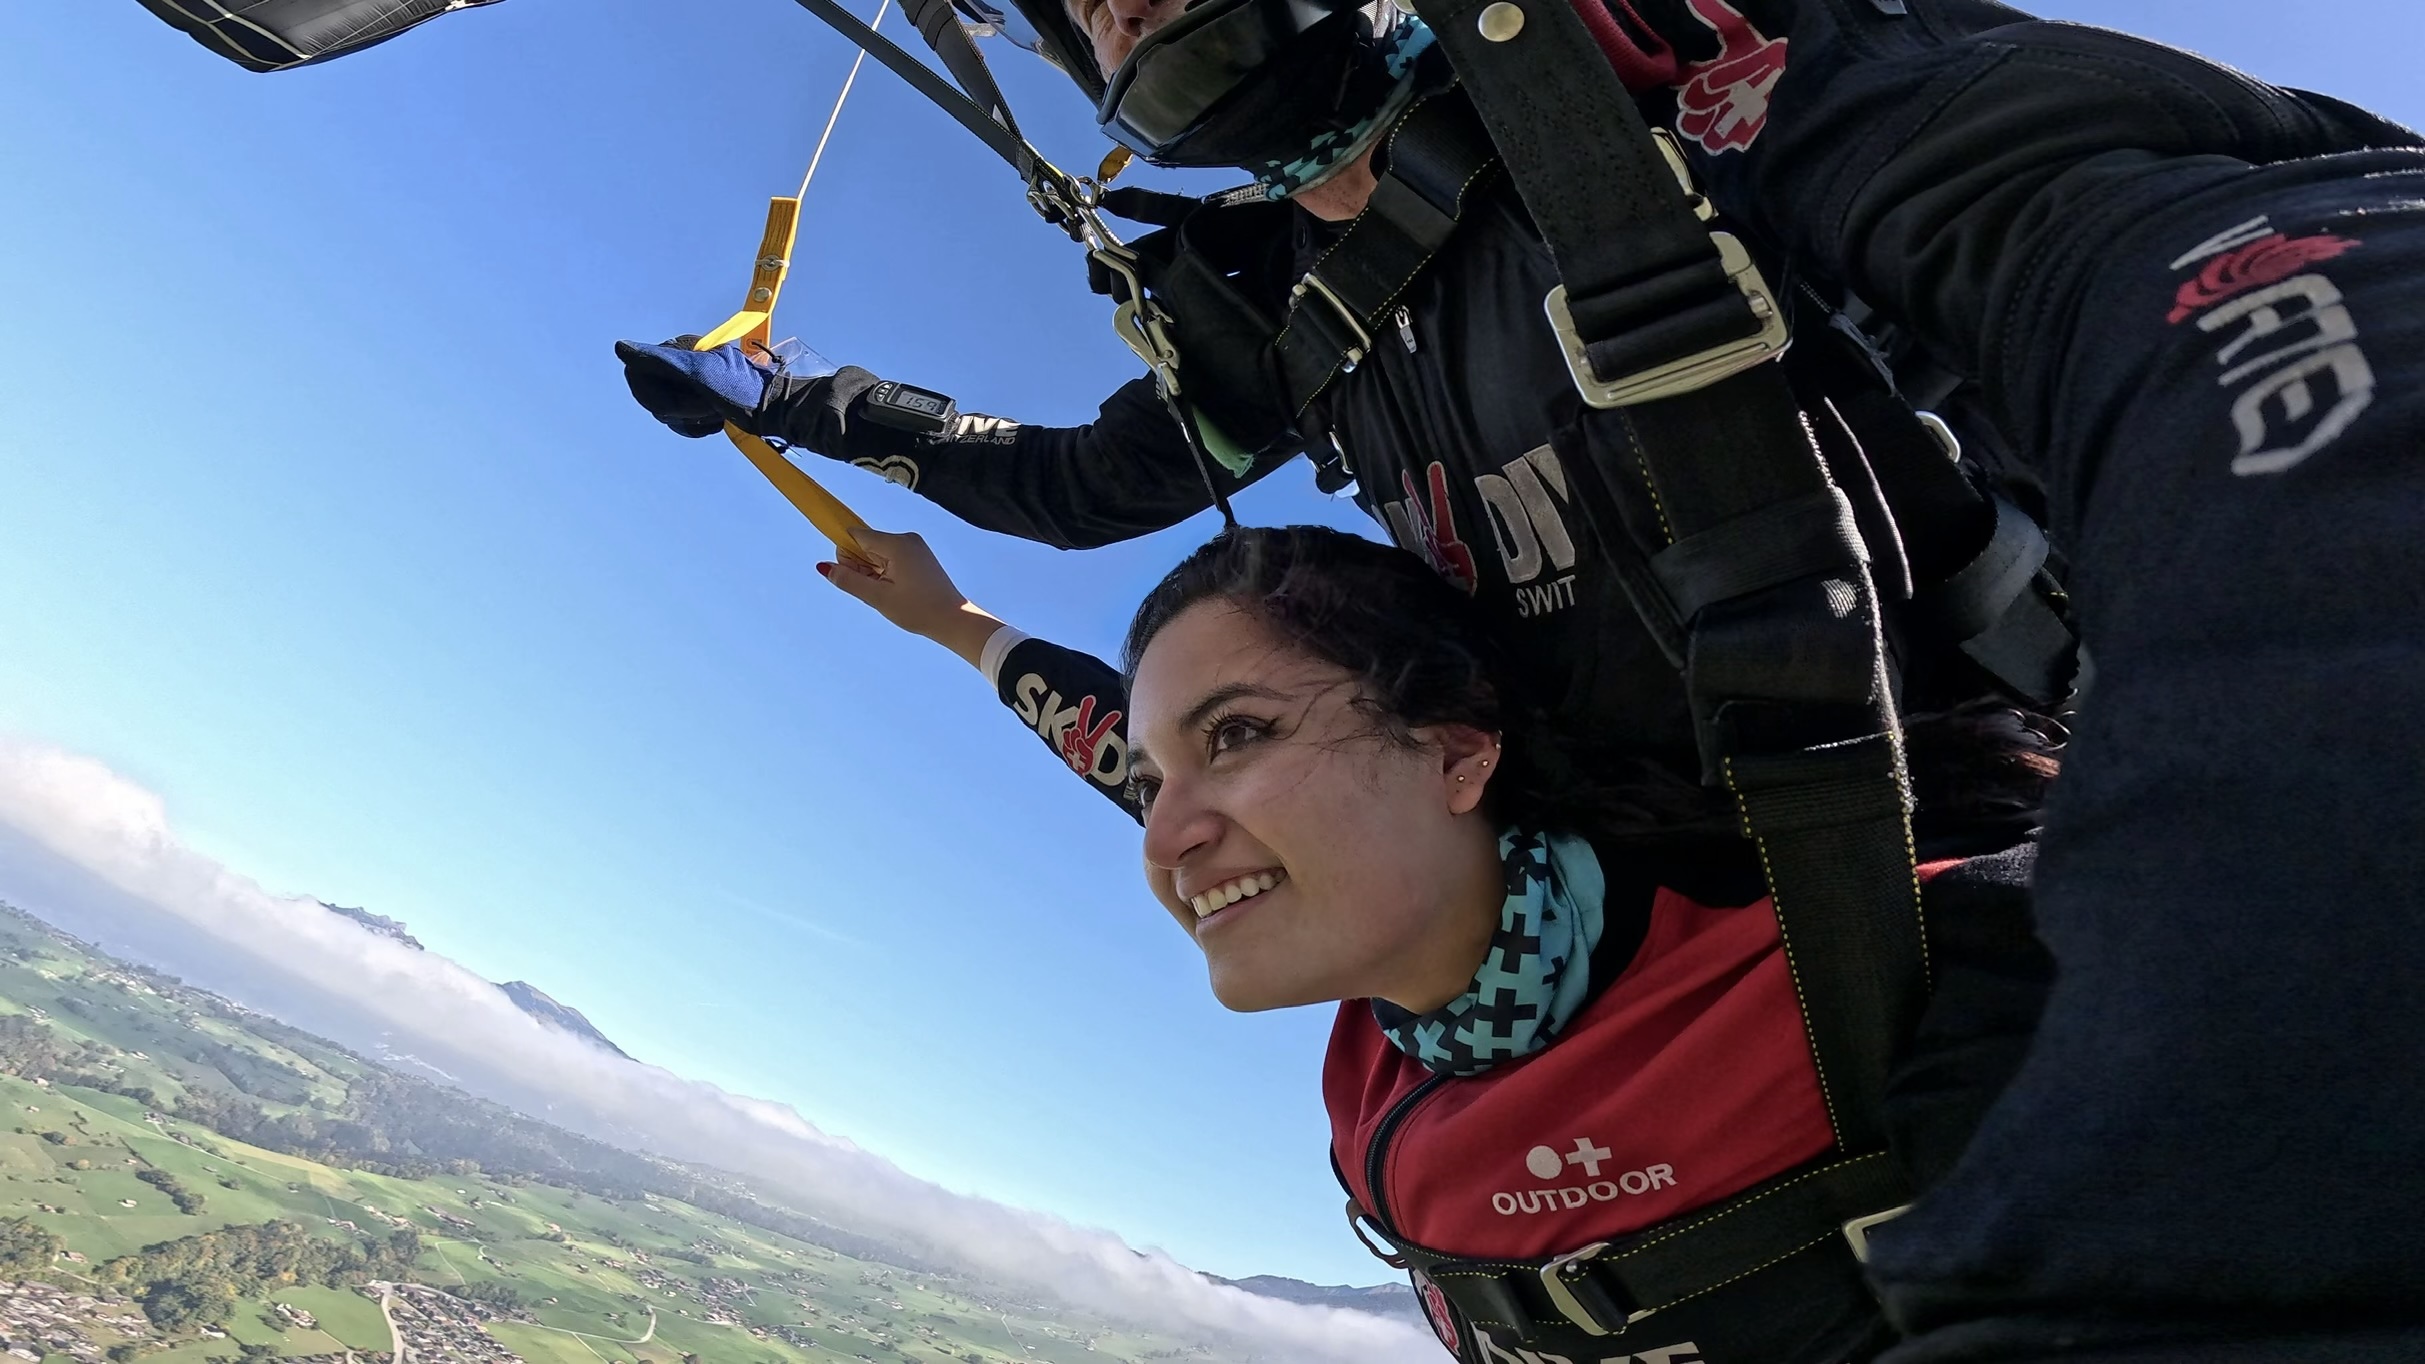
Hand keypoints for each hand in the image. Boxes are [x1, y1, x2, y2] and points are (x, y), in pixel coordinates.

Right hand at [615, 337, 837, 438]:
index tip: (677, 400)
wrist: (773, 410)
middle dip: (676, 407)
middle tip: (704, 405)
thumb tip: (621, 347)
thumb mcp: (699, 373)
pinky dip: (695, 427)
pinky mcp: (698, 400)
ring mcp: (688, 383)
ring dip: (688, 419)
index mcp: (676, 349)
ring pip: (665, 412)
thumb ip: (659, 359)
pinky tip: (714, 421)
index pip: (638, 374)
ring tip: (713, 412)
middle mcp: (679, 363)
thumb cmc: (740, 389)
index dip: (653, 393)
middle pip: (651, 396)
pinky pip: (679, 421)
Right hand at [816, 528, 1004, 668]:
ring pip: (877, 553)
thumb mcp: (878, 598)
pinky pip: (891, 558)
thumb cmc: (918, 610)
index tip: (857, 578)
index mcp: (896, 544)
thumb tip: (824, 567)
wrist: (954, 619)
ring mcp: (914, 546)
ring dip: (874, 572)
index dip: (848, 557)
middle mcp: (906, 538)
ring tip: (891, 593)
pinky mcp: (919, 555)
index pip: (854, 536)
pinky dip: (886, 573)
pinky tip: (898, 590)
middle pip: (865, 544)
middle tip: (878, 591)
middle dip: (862, 567)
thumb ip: (849, 581)